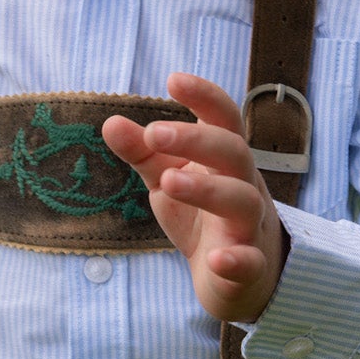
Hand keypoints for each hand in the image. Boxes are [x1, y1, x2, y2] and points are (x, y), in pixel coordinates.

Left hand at [101, 73, 285, 324]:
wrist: (238, 278)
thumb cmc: (201, 215)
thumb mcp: (168, 179)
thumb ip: (143, 153)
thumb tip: (110, 122)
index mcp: (225, 159)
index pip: (224, 119)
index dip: (205, 97)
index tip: (173, 79)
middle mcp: (244, 185)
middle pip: (234, 152)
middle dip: (196, 139)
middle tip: (154, 132)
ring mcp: (249, 226)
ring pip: (242, 200)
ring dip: (207, 189)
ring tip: (169, 181)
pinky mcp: (249, 267)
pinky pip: (250, 261)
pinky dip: (235, 260)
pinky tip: (215, 259)